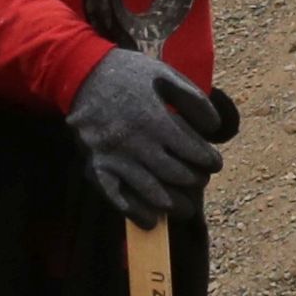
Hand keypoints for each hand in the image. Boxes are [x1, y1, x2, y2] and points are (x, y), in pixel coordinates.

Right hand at [67, 49, 224, 227]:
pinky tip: (150, 221)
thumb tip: (213, 129)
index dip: (209, 161)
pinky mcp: (95, 165)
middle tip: (200, 181)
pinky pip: (115, 196)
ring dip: (172, 204)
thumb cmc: (129, 74)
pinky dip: (134, 212)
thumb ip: (193, 99)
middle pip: (174, 173)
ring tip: (184, 208)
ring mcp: (113, 156)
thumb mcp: (166, 75)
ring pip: (149, 190)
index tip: (214, 163)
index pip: (191, 150)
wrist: (81, 74)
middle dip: (194, 181)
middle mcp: (134, 142)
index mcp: (154, 118)